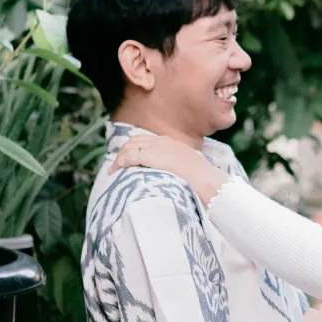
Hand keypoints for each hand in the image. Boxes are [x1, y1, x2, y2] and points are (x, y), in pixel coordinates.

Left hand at [111, 134, 228, 204]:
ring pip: (129, 147)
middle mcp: (162, 141)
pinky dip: (120, 163)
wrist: (207, 181)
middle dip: (122, 153)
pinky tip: (117, 171)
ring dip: (119, 159)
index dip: (132, 149)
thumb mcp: (187, 166)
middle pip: (134, 141)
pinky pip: (130, 156)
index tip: (126, 160)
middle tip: (116, 167)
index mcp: (170, 142)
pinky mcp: (152, 156)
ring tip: (113, 171)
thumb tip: (166, 172)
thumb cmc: (202, 179)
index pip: (144, 140)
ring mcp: (157, 148)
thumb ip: (174, 164)